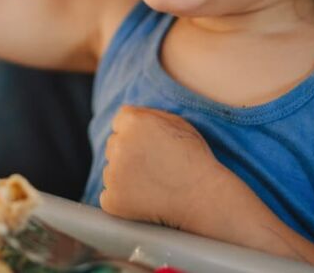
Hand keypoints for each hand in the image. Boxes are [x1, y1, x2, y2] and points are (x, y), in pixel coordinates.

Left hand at [100, 105, 227, 229]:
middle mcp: (118, 145)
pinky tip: (145, 199)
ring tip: (154, 184)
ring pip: (111, 171)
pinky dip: (123, 199)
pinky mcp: (112, 199)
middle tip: (155, 167)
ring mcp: (113, 174)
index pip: (119, 122)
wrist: (204, 198)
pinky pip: (109, 196)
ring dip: (124, 177)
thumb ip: (147, 115)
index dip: (135, 135)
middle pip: (113, 145)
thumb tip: (124, 116)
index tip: (148, 147)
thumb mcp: (177, 123)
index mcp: (133, 122)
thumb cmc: (195, 159)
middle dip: (128, 154)